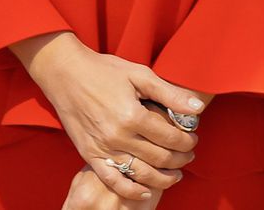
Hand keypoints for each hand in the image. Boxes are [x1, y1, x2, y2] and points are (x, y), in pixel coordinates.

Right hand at [11, 32, 202, 201]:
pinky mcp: (89, 155)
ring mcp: (102, 149)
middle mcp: (118, 136)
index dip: (187, 141)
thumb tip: (197, 108)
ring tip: (176, 174)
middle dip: (180, 159)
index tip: (194, 139)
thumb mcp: (140, 75)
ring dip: (163, 178)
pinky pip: (113, 180)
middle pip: (159, 158)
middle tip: (189, 156)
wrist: (65, 74)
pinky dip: (132, 190)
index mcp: (132, 116)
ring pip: (141, 174)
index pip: (170, 137)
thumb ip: (170, 94)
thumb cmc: (104, 71)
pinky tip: (146, 192)